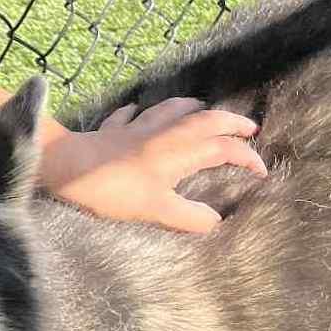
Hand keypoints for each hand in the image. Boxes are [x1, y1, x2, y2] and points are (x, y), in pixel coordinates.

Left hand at [39, 98, 267, 233]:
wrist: (68, 168)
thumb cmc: (114, 190)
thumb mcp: (157, 210)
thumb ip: (189, 217)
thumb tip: (215, 222)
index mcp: (178, 152)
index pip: (222, 149)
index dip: (245, 158)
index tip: (262, 171)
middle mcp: (162, 134)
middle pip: (205, 120)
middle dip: (231, 122)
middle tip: (249, 127)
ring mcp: (136, 129)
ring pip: (171, 109)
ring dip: (191, 108)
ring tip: (202, 108)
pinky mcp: (111, 132)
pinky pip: (130, 116)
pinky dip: (139, 114)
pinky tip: (138, 113)